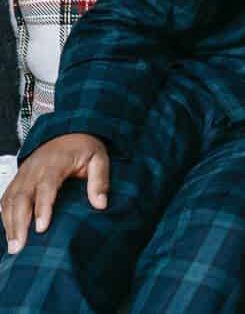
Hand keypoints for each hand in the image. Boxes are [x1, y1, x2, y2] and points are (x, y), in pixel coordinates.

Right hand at [1, 133, 108, 254]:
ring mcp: (23, 173)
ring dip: (9, 224)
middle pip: (22, 197)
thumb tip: (100, 204)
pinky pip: (6, 198)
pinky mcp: (18, 178)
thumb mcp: (100, 158)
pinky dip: (5, 216)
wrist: (69, 131)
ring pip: (10, 200)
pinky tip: (9, 233)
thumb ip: (100, 180)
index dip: (42, 208)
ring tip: (13, 247)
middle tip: (20, 247)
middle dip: (19, 223)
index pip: (46, 186)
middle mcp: (34, 168)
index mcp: (56, 162)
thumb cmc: (85, 148)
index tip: (41, 228)